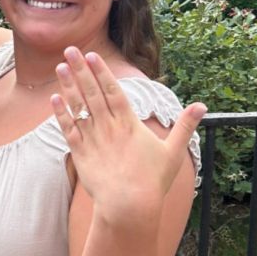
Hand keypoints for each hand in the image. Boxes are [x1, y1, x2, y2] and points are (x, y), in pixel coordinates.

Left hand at [51, 46, 205, 220]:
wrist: (129, 207)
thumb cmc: (153, 181)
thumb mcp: (174, 152)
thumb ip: (185, 126)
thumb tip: (202, 106)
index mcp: (130, 124)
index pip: (113, 91)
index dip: (102, 72)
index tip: (91, 55)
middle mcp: (109, 128)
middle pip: (92, 93)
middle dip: (80, 70)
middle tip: (69, 49)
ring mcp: (93, 141)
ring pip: (78, 108)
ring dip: (69, 86)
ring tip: (60, 67)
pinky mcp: (81, 155)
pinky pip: (68, 130)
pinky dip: (61, 114)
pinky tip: (54, 99)